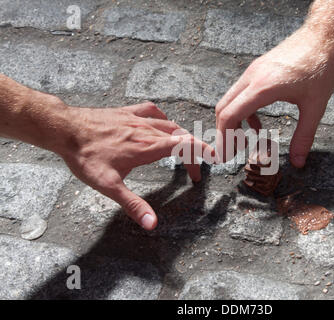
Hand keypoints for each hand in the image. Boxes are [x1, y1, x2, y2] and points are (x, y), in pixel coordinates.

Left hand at [58, 102, 213, 229]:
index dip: (203, 152)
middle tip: (192, 172)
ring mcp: (137, 119)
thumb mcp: (109, 186)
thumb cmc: (86, 156)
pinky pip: (152, 111)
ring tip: (184, 150)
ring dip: (181, 137)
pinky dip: (163, 118)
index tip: (214, 159)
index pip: (185, 145)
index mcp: (148, 147)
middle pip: (181, 137)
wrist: (66, 129)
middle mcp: (147, 130)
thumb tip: (152, 223)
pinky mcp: (127, 113)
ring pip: (169, 124)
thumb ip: (133, 204)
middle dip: (192, 154)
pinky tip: (162, 123)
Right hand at [215, 24, 333, 167]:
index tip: (225, 155)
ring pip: (230, 99)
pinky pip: (241, 92)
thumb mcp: (315, 106)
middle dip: (224, 132)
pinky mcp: (258, 69)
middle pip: (223, 108)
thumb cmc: (321, 66)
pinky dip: (243, 111)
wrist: (324, 35)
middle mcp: (252, 77)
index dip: (224, 138)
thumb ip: (304, 136)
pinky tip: (257, 123)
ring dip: (233, 121)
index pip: (229, 115)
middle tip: (232, 151)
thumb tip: (298, 162)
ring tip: (245, 140)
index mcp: (262, 88)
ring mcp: (253, 71)